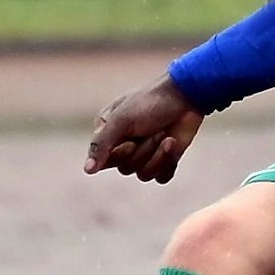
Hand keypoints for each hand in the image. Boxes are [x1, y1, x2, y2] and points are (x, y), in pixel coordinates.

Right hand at [84, 74, 205, 182]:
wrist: (187, 97)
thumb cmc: (151, 103)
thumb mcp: (121, 120)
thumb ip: (101, 145)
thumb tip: (87, 170)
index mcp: (109, 133)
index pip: (103, 160)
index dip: (119, 153)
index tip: (130, 140)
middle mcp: (125, 145)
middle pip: (126, 168)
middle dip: (143, 150)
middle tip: (155, 130)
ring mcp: (146, 153)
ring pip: (144, 174)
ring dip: (158, 155)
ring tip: (166, 136)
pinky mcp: (165, 160)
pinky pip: (161, 177)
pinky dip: (168, 163)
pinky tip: (173, 144)